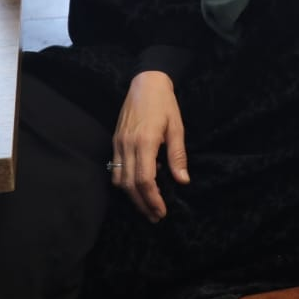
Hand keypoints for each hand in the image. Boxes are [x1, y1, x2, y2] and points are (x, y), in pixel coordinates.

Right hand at [111, 71, 188, 222]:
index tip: (161, 211)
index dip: (152, 199)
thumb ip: (178, 155)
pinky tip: (138, 184)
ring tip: (147, 206)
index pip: (145, 179)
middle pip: (130, 185)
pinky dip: (125, 182)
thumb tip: (183, 181)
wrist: (145, 83)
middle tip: (156, 216)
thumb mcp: (177, 127)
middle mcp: (128, 145)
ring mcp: (119, 144)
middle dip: (143, 204)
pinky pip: (115, 169)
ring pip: (119, 180)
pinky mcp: (115, 141)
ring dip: (132, 197)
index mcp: (145, 142)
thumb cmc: (165, 104)